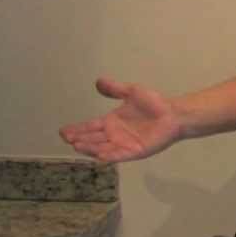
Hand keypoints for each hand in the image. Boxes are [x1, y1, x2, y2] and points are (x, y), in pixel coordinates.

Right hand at [59, 78, 183, 162]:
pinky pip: (119, 155)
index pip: (89, 127)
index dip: (77, 129)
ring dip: (90, 148)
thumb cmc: (154, 104)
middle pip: (92, 138)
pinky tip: (98, 155)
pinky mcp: (134, 151)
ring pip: (102, 147)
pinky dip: (108, 155)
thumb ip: (115, 89)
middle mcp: (114, 135)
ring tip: (77, 146)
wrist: (173, 114)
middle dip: (79, 139)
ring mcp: (123, 144)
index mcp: (111, 122)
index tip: (62, 131)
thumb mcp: (131, 92)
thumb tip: (98, 81)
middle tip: (67, 138)